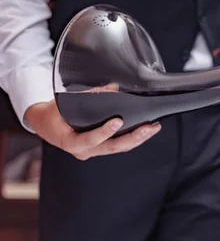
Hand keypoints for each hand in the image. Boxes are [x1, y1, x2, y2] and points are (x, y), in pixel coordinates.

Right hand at [25, 99, 160, 160]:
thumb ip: (87, 96)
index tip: (118, 121)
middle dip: (133, 137)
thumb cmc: (53, 114)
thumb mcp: (63, 103)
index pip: (89, 139)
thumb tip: (113, 88)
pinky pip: (118, 147)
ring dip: (138, 139)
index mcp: (70, 142)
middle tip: (149, 127)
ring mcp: (93, 152)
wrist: (45, 125)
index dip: (104, 132)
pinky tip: (145, 132)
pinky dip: (132, 139)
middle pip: (112, 148)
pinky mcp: (100, 150)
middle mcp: (83, 151)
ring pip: (118, 149)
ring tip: (153, 128)